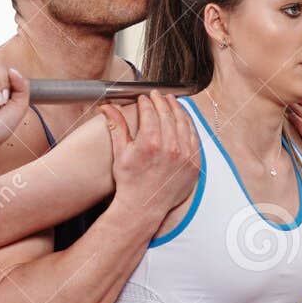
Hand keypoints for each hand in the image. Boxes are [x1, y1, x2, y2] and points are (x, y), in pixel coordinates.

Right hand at [102, 90, 198, 221]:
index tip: (144, 98)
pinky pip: (194, 137)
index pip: (150, 112)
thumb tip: (107, 107)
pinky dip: (189, 125)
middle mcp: (171, 147)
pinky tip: (184, 119)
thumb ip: (116, 126)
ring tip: (171, 102)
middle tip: (157, 95)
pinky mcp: (194, 163)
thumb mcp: (120, 153)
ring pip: (183, 122)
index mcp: (151, 143)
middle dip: (161, 101)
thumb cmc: (130, 182)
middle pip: (167, 114)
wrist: (143, 206)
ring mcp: (185, 155)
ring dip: (177, 109)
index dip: (146, 102)